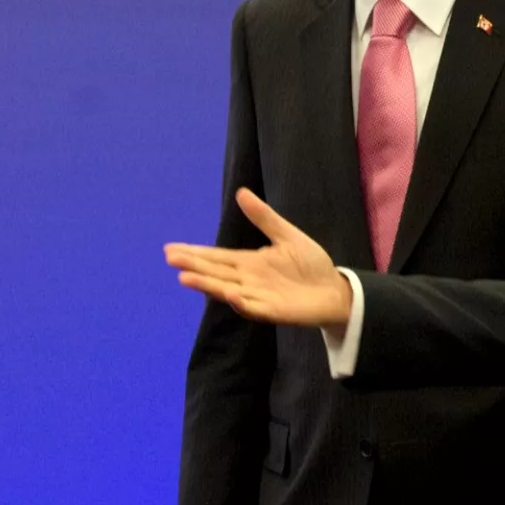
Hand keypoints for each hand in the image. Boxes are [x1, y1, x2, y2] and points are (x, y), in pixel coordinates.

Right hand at [165, 188, 351, 326]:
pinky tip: (230, 295)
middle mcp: (248, 281)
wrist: (334, 290)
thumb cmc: (310, 264)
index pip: (217, 257)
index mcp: (249, 263)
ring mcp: (258, 297)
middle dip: (193, 265)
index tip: (171, 249)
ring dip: (208, 285)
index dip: (195, 253)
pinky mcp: (273, 311)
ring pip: (227, 290)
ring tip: (185, 277)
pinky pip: (253, 308)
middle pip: (215, 272)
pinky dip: (241, 303)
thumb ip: (264, 218)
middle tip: (170, 258)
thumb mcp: (287, 235)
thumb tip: (241, 193)